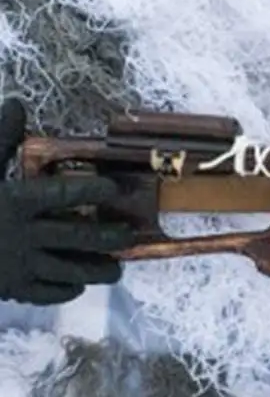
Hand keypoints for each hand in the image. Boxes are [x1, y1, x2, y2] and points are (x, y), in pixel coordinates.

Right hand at [0, 98, 131, 305]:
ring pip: (71, 270)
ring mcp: (18, 265)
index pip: (63, 193)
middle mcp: (22, 234)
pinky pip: (46, 292)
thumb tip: (16, 104)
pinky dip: (65, 290)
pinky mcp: (10, 288)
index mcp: (14, 201)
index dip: (91, 190)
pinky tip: (76, 285)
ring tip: (115, 269)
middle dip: (110, 237)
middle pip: (79, 236)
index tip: (113, 188)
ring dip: (97, 270)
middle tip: (130, 235)